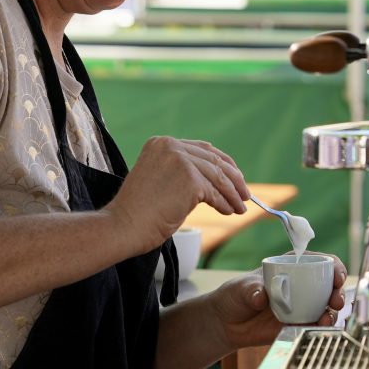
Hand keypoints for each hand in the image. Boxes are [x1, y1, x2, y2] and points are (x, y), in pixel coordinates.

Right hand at [107, 136, 248, 250]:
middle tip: (244, 194)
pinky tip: (229, 211)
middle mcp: (170, 145)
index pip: (202, 149)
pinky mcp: (189, 178)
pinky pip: (215, 191)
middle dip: (233, 178)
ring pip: (218, 176)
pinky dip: (225, 203)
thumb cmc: (139, 212)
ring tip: (240, 208)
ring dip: (232, 194)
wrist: (124, 226)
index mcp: (161, 142)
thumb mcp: (160, 180)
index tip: (235, 177)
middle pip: (214, 160)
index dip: (222, 164)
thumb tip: (214, 180)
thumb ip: (182, 172)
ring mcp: (180, 159)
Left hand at [207, 253, 347, 350]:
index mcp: (291, 266)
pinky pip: (315, 327)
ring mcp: (302, 306)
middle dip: (338, 292)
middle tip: (336, 301)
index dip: (334, 267)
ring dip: (333, 313)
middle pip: (329, 286)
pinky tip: (318, 329)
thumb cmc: (235, 295)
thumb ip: (252, 290)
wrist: (227, 323)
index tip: (337, 276)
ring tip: (326, 319)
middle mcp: (302, 285)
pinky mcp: (298, 325)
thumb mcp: (241, 288)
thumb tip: (262, 297)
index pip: (320, 262)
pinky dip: (321, 328)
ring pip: (327, 308)